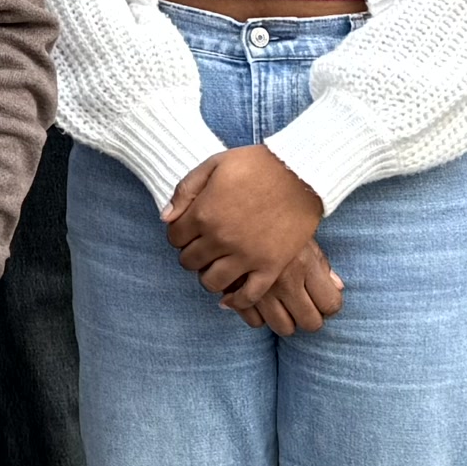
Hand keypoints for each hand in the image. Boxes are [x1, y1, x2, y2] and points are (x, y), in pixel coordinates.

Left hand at [164, 146, 341, 332]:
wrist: (300, 172)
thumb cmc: (256, 164)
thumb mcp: (214, 164)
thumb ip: (185, 190)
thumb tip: (166, 218)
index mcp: (204, 213)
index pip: (174, 238)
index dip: (178, 234)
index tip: (189, 231)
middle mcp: (221, 238)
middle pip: (190, 261)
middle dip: (192, 255)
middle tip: (204, 248)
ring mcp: (246, 255)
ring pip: (213, 283)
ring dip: (209, 277)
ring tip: (216, 267)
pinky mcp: (270, 266)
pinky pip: (248, 296)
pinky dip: (236, 301)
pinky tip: (231, 297)